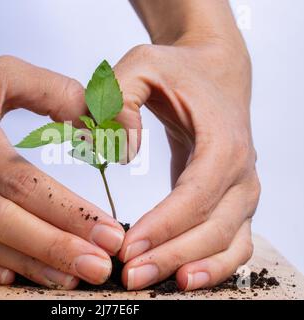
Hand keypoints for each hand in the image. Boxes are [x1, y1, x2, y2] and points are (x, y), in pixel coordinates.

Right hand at [0, 55, 124, 287]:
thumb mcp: (1, 74)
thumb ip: (54, 91)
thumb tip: (96, 118)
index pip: (29, 185)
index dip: (70, 212)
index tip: (108, 231)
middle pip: (9, 223)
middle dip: (58, 249)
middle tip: (99, 267)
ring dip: (32, 265)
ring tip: (72, 278)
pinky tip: (18, 278)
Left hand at [114, 41, 259, 289]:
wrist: (213, 71)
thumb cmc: (180, 71)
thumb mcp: (141, 64)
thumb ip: (119, 97)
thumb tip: (122, 149)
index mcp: (223, 143)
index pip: (196, 195)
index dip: (164, 225)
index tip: (128, 246)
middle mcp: (240, 172)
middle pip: (212, 228)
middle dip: (170, 256)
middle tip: (130, 275)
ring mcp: (241, 191)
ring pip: (228, 243)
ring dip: (192, 268)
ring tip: (153, 282)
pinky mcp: (231, 200)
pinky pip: (231, 243)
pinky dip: (213, 266)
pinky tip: (183, 277)